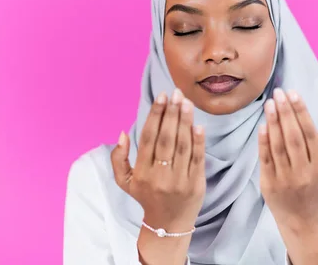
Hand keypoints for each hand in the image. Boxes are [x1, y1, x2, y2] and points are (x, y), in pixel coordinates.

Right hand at [111, 88, 205, 264]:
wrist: (168, 224)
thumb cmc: (146, 196)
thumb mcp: (125, 181)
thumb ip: (118, 158)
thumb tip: (122, 133)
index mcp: (142, 172)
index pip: (148, 138)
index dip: (155, 116)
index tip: (161, 97)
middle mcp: (160, 175)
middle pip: (166, 139)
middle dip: (171, 113)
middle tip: (175, 93)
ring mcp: (179, 180)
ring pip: (182, 146)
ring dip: (185, 121)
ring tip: (186, 102)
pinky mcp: (196, 184)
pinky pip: (197, 159)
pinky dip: (198, 141)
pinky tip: (198, 124)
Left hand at [258, 88, 317, 264]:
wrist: (299, 215)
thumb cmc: (316, 184)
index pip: (310, 134)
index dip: (301, 112)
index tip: (294, 94)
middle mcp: (304, 172)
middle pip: (294, 137)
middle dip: (286, 113)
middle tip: (279, 93)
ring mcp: (285, 178)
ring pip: (279, 146)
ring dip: (273, 122)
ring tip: (269, 103)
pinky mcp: (269, 182)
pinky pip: (266, 158)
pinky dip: (264, 141)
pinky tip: (262, 125)